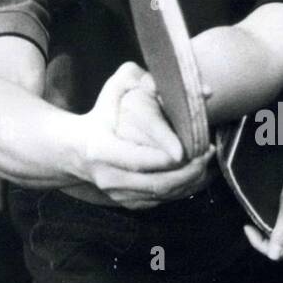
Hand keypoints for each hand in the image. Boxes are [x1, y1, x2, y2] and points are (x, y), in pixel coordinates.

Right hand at [77, 62, 212, 208]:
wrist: (75, 150)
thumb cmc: (102, 114)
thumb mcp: (116, 88)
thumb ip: (146, 79)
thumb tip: (191, 88)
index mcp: (101, 149)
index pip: (136, 159)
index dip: (163, 157)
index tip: (186, 149)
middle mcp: (108, 177)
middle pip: (157, 182)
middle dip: (188, 170)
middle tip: (207, 152)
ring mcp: (118, 194)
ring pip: (163, 195)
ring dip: (191, 181)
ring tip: (207, 160)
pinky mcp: (128, 203)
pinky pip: (162, 201)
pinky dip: (184, 189)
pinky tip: (198, 173)